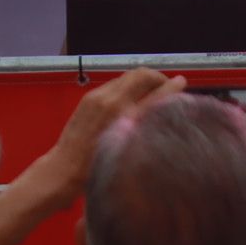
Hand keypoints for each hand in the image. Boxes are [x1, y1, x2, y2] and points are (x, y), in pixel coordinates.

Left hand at [33, 66, 182, 197]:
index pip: (154, 86)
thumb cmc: (100, 166)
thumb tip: (172, 97)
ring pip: (128, 77)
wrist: (64, 170)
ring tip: (150, 97)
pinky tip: (130, 104)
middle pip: (141, 74)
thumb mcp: (131, 144)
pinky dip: (128, 87)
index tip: (181, 86)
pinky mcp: (89, 98)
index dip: (171, 85)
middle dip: (157, 79)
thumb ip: (151, 116)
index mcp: (123, 112)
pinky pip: (115, 84)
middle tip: (166, 91)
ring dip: (142, 82)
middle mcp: (110, 100)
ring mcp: (97, 97)